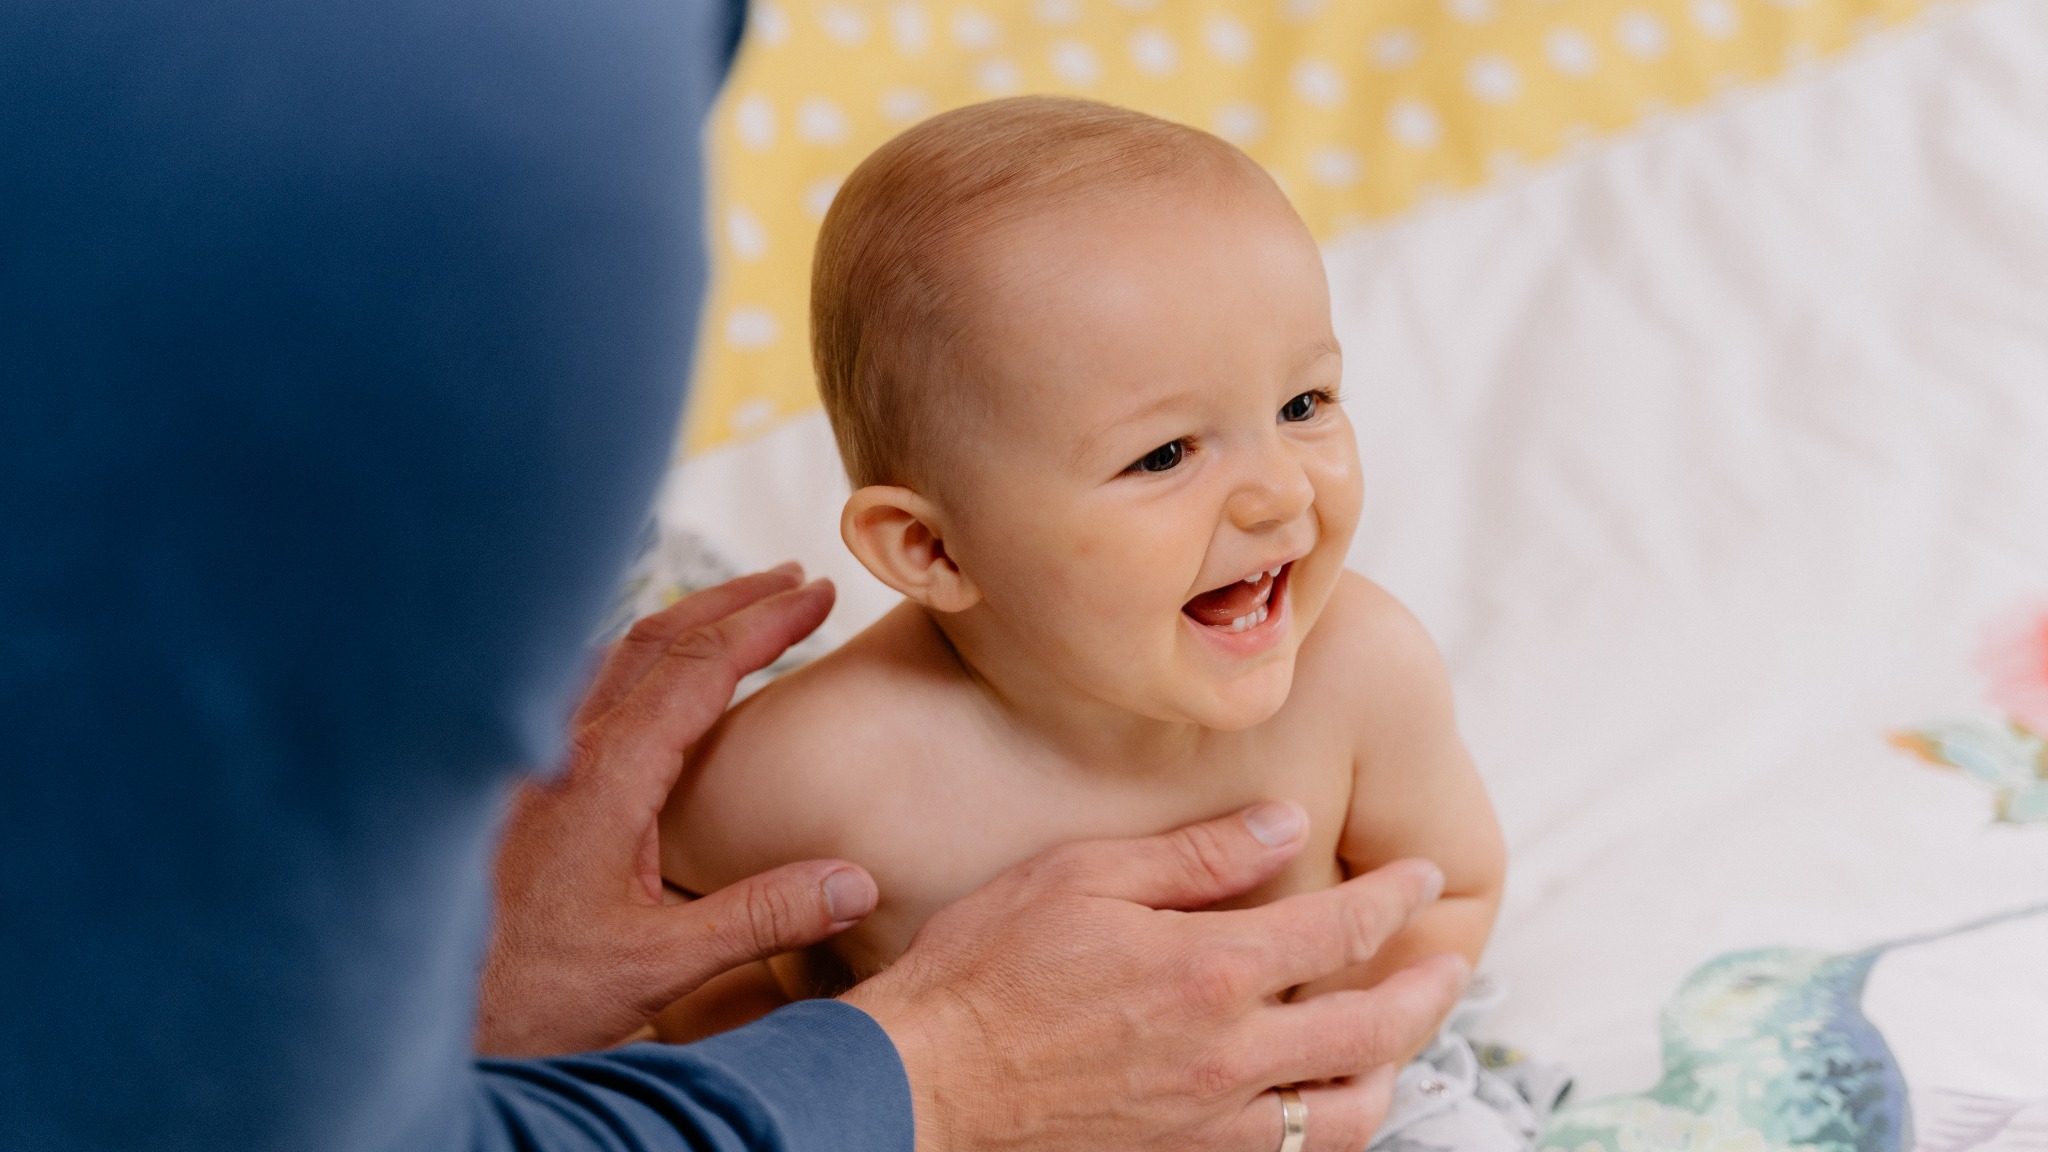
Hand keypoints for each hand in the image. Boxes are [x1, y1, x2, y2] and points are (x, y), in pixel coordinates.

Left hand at [477, 564, 879, 1055]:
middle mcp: (561, 750)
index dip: (767, 622)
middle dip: (729, 599)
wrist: (407, 1014)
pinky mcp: (507, 788)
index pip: (702, 667)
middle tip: (791, 577)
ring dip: (677, 624)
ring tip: (728, 613)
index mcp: (605, 776)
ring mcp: (528, 764)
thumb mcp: (656, 967)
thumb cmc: (524, 996)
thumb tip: (858, 883)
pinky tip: (632, 683)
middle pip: (654, 638)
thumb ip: (760, 919)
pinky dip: (627, 660)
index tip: (818, 592)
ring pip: (607, 656)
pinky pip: (572, 691)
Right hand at [843, 803, 1467, 1151]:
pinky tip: (1324, 1104)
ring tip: (1398, 1041)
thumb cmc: (988, 972)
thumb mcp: (1082, 878)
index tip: (1422, 877)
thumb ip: (1196, 856)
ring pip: (1349, 1113)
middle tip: (1449, 966)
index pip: (1343, 928)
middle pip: (1373, 1028)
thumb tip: (1286, 824)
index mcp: (1210, 970)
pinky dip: (1329, 1129)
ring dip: (1391, 1072)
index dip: (1397, 897)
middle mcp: (1230, 1055)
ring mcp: (1212, 1123)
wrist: (926, 1086)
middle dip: (1428, 992)